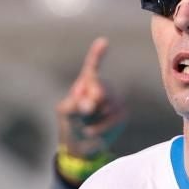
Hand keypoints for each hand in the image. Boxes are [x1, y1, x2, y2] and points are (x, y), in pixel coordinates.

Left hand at [56, 37, 126, 159]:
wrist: (83, 145)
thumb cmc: (71, 124)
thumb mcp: (66, 113)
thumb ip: (74, 105)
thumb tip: (89, 104)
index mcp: (86, 83)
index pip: (92, 67)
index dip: (97, 54)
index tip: (103, 42)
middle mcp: (102, 87)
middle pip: (100, 89)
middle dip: (91, 102)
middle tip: (84, 112)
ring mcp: (114, 100)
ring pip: (107, 107)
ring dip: (93, 120)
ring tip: (87, 124)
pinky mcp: (122, 113)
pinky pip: (113, 119)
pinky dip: (102, 128)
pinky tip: (95, 130)